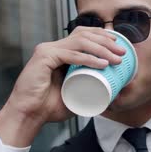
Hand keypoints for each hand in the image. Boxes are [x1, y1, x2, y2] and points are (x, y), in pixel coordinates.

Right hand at [0, 27, 125, 146]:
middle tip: (121, 52)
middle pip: (83, 34)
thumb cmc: (48, 107)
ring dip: (101, 49)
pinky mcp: (43, 58)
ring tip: (115, 59)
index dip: (101, 35)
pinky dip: (88, 58)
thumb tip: (111, 90)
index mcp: (58, 52)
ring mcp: (47, 51)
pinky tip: (102, 63)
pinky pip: (71, 54)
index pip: (82, 34)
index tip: (118, 44)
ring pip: (80, 42)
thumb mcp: (74, 94)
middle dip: (106, 41)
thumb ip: (87, 88)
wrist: (28, 117)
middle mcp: (52, 47)